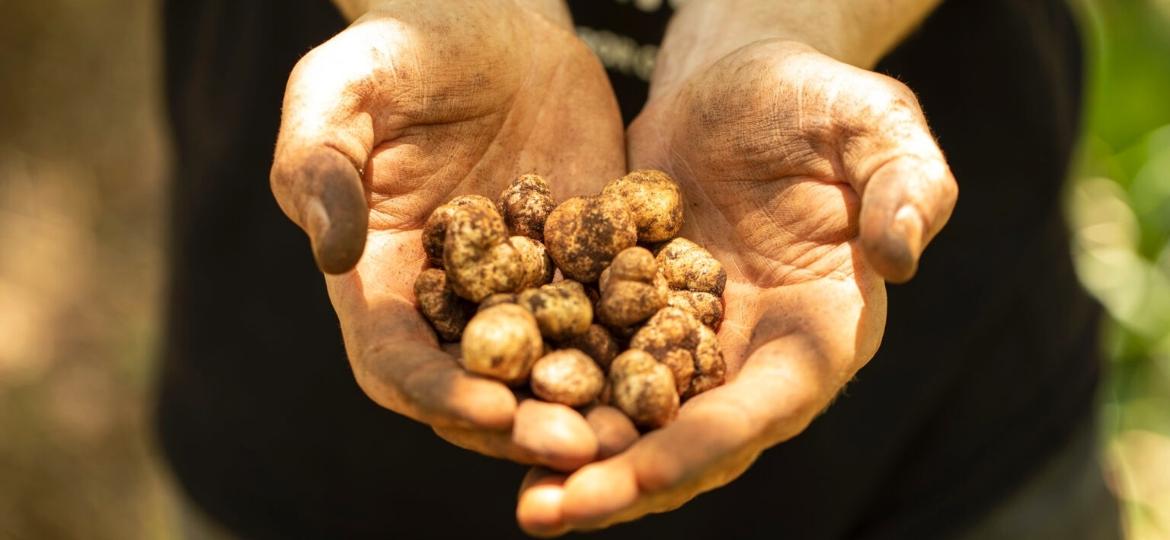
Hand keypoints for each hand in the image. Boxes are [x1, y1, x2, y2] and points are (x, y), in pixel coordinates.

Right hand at [269, 0, 626, 470]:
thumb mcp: (339, 89)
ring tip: (639, 428)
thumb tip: (332, 255)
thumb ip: (317, 166)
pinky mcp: (584, 261)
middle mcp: (451, 303)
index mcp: (379, 282)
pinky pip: (614, 313)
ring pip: (554, 367)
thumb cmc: (395, 48)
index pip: (396, 361)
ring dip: (592, 405)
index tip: (488, 409)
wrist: (489, 19)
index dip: (438, 392)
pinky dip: (642, 345)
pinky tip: (684, 362)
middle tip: (584, 445)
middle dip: (527, 424)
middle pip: (482, 387)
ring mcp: (523, 288)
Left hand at [516, 39, 956, 533]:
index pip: (764, 409)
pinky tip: (491, 409)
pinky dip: (550, 390)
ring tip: (519, 494)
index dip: (702, 448)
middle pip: (688, 439)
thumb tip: (900, 258)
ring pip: (632, 418)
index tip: (638, 479)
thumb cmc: (821, 100)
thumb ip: (907, 187)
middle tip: (546, 513)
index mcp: (819, 332)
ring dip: (575, 456)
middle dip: (621, 480)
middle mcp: (752, 356)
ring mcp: (689, 341)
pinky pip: (591, 361)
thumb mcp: (877, 126)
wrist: (740, 81)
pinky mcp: (636, 313)